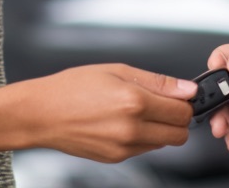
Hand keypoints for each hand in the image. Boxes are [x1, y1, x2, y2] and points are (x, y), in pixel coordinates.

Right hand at [0, 63, 196, 161]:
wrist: (41, 114)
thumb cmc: (72, 88)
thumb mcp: (116, 71)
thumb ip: (156, 81)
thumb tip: (186, 88)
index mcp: (134, 102)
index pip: (182, 111)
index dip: (184, 101)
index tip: (178, 95)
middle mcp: (132, 129)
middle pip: (179, 133)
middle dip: (177, 118)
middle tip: (163, 104)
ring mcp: (124, 147)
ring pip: (164, 143)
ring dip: (160, 128)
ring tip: (138, 111)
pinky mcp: (116, 158)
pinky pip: (145, 149)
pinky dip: (143, 137)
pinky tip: (124, 122)